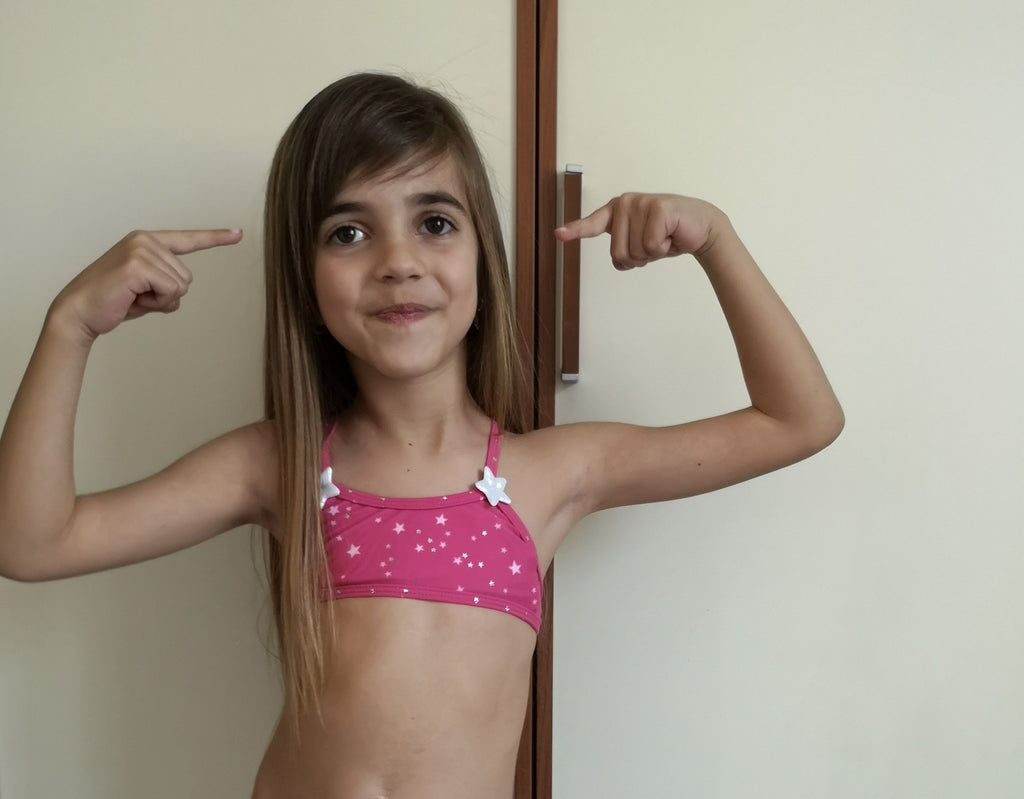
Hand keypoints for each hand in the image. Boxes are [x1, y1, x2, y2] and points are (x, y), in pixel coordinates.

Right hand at [52, 229, 241, 340]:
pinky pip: (171, 292)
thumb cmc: (113, 301)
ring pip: (181, 286)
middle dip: (166, 295)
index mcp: (147, 241)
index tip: (238, 233)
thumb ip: (166, 281)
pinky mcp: (138, 265)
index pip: (188, 240)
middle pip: (187, 277)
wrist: (80, 312)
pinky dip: (156, 303)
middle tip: (137, 296)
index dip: (215, 238)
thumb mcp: (146, 288)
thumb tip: (182, 286)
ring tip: (133, 297)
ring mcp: (140, 250)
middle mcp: (145, 240)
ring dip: (160, 300)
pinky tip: (133, 299)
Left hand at [555, 193, 722, 269]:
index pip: (592, 224)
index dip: (575, 230)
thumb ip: (625, 249)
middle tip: (654, 244)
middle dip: (638, 258)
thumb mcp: (640, 245)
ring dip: (652, 253)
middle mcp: (624, 203)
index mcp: (615, 211)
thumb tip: (619, 260)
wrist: (700, 229)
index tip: (559, 234)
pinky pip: (651, 245)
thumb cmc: (667, 236)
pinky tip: (672, 235)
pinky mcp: (658, 207)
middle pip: (619, 253)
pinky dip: (664, 248)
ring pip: (635, 251)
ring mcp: (640, 202)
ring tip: (663, 238)